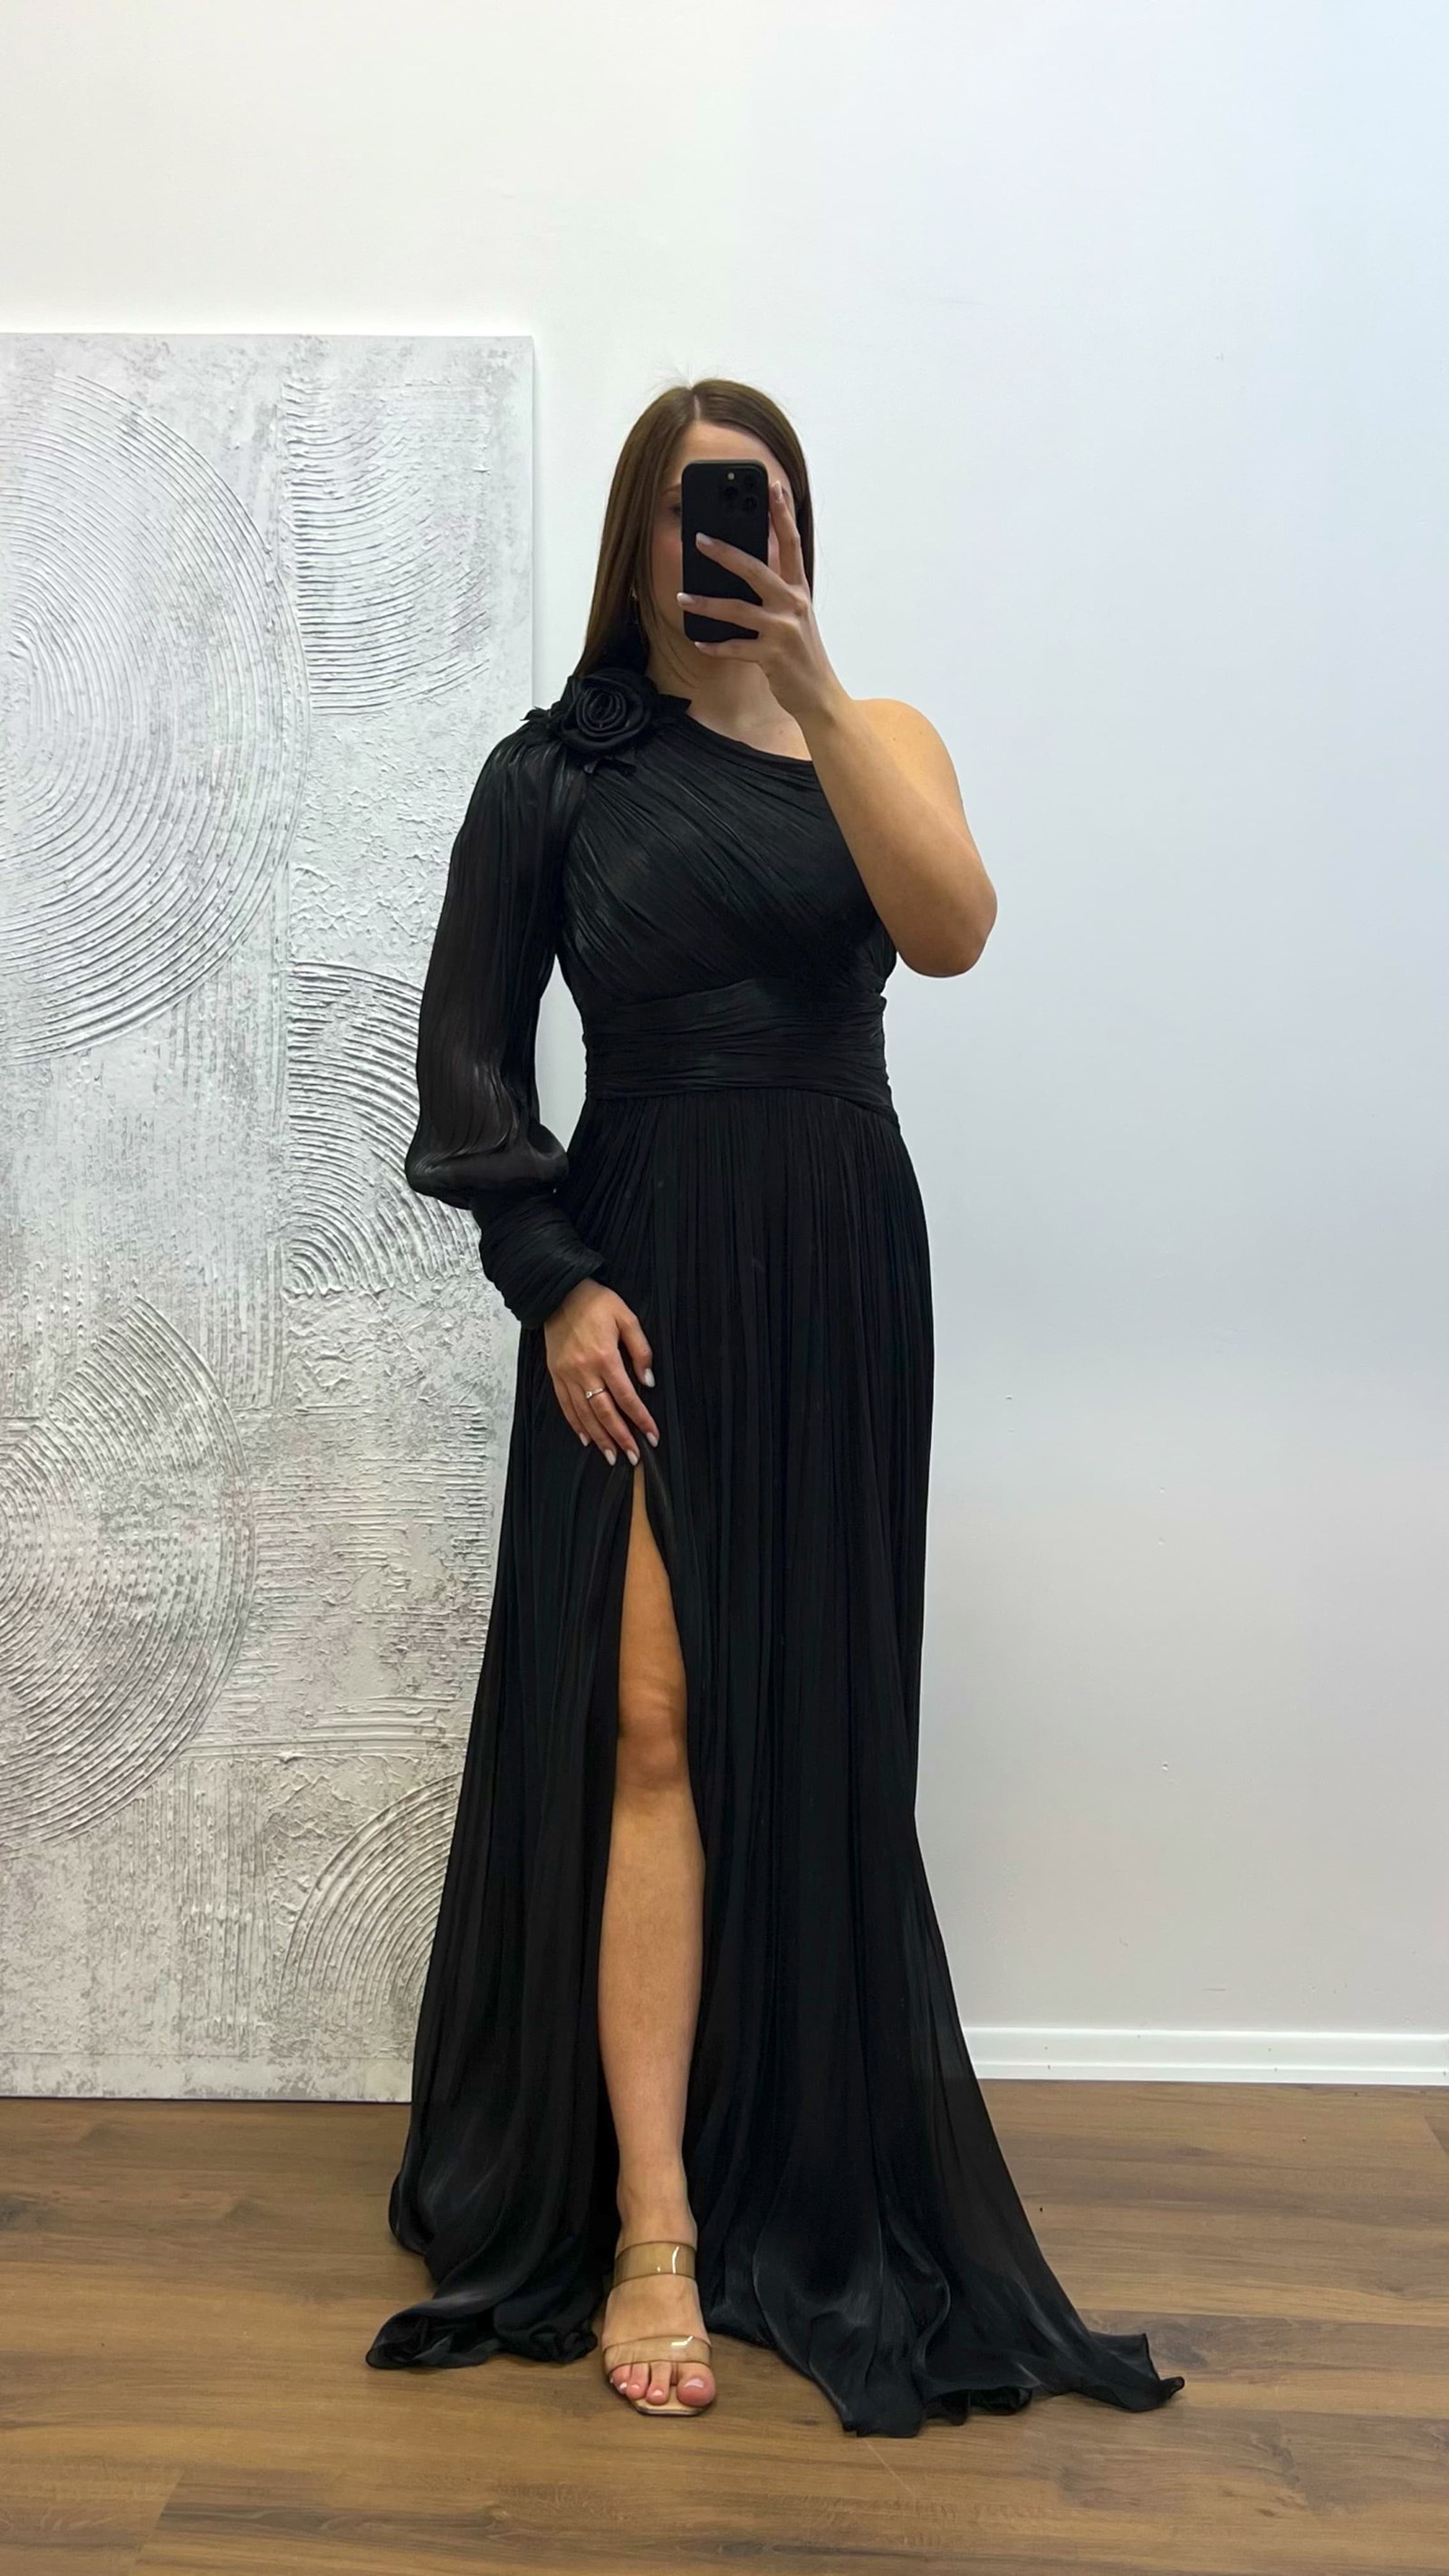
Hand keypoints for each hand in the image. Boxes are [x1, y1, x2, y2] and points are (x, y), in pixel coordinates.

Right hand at [544, 1278, 658, 1465]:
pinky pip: (566, 1405)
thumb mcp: (626, 1318)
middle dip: (621, 1437)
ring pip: (584, 1414)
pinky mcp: (556, 1374)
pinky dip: (576, 1425)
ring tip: (612, 1456)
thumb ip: (640, 1349)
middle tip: (633, 1457)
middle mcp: (584, 1371)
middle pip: (605, 1412)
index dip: (640, 1419)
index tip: (652, 1436)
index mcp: (604, 1357)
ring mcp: (567, 1375)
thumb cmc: (596, 1302)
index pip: (627, 1397)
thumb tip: (648, 1381)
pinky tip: (587, 1439)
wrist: (558, 1293)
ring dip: (600, 1438)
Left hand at [677, 477, 838, 723]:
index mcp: (799, 590)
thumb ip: (777, 589)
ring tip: (682, 597)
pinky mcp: (772, 656)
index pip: (791, 544)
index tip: (772, 486)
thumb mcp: (795, 615)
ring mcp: (783, 630)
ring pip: (738, 610)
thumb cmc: (801, 652)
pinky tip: (698, 639)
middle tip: (700, 539)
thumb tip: (746, 563)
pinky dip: (714, 645)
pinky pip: (735, 647)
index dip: (782, 514)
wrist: (819, 694)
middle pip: (756, 569)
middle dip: (726, 552)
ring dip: (707, 603)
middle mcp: (793, 604)